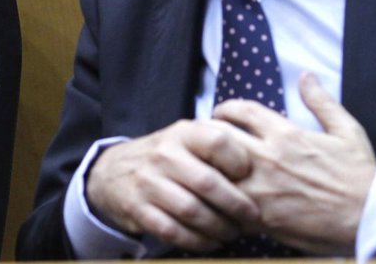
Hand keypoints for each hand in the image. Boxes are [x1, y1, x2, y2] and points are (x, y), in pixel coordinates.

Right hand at [85, 119, 259, 250]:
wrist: (113, 172)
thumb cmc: (166, 158)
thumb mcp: (186, 139)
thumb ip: (217, 143)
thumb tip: (262, 162)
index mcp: (182, 133)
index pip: (218, 141)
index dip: (240, 162)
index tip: (250, 178)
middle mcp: (163, 155)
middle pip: (208, 183)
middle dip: (237, 206)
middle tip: (252, 218)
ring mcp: (148, 182)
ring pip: (192, 212)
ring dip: (219, 228)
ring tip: (232, 232)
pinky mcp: (138, 209)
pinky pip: (174, 232)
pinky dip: (197, 241)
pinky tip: (210, 241)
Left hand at [213, 72, 375, 253]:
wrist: (371, 218)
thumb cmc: (360, 176)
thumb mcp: (347, 131)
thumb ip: (322, 102)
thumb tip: (307, 76)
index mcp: (286, 134)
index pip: (241, 110)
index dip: (225, 109)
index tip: (220, 114)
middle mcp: (268, 158)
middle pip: (219, 136)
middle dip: (206, 134)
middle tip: (203, 139)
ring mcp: (262, 188)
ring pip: (216, 170)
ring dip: (207, 166)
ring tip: (205, 167)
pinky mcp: (262, 216)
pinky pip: (226, 205)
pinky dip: (218, 200)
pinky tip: (219, 199)